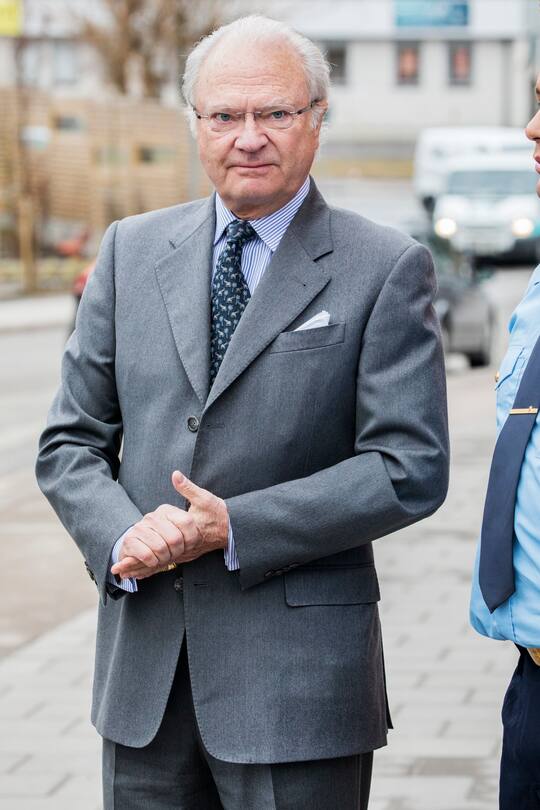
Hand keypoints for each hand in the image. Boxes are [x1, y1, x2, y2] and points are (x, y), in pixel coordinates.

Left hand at [110, 471, 228, 579]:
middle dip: (135, 566)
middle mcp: (183, 548)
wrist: (233, 528)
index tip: (122, 557)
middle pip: (155, 562)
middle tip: (117, 570)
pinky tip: (143, 572)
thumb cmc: (218, 513)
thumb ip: (188, 488)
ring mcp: (185, 553)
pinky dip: (154, 569)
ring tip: (124, 575)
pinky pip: (168, 564)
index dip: (139, 555)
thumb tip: (175, 475)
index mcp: (184, 536)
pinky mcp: (187, 554)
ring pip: (161, 565)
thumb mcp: (204, 498)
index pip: (156, 549)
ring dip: (143, 570)